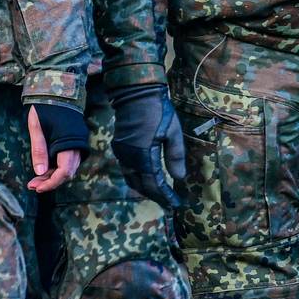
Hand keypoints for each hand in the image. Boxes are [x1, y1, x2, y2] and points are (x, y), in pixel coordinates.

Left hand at [26, 102, 85, 192]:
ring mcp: (76, 145)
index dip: (51, 183)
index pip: (64, 172)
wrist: (58, 90)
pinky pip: (66, 160)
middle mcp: (76, 147)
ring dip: (52, 176)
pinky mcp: (72, 143)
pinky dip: (55, 167)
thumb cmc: (45, 107)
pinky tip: (43, 169)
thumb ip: (39, 149)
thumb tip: (39, 172)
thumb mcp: (36, 127)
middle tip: (32, 186)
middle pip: (66, 173)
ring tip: (35, 180)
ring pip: (67, 168)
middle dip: (49, 182)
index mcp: (68, 143)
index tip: (37, 188)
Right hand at [108, 82, 186, 209]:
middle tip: (168, 203)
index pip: (153, 184)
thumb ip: (175, 156)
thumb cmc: (158, 111)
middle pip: (140, 185)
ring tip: (158, 194)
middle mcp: (130, 158)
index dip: (164, 196)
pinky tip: (145, 178)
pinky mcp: (119, 147)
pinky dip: (137, 178)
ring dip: (144, 189)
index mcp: (144, 156)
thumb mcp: (173, 132)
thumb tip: (179, 178)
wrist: (134, 93)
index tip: (175, 204)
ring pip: (131, 179)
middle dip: (154, 196)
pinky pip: (127, 170)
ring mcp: (122, 153)